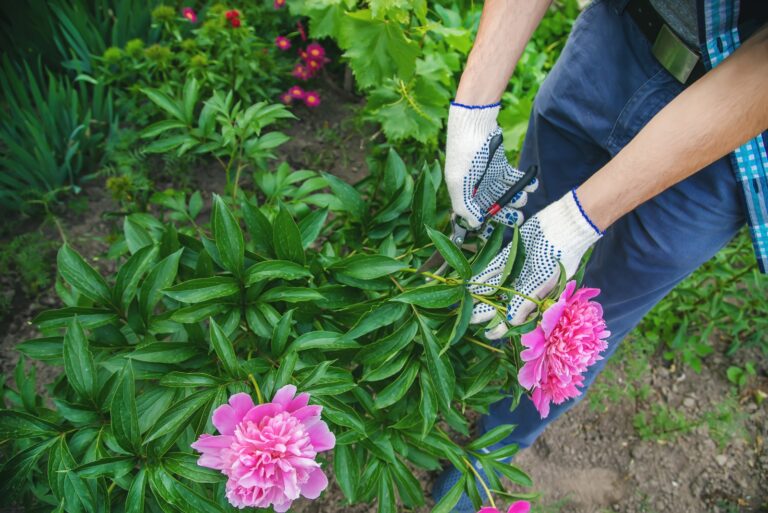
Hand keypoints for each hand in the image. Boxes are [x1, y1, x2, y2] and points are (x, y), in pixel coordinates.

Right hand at [444, 102, 537, 231]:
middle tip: (519, 219)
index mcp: (463, 194)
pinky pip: (514, 179)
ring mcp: (489, 176)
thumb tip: (474, 223)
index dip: (486, 225)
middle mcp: (476, 188)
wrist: (475, 123)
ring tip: (523, 198)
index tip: (498, 231)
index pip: (475, 216)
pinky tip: (531, 184)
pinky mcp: (501, 165)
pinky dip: (524, 183)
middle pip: (493, 207)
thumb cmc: (464, 153)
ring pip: (506, 194)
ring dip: (517, 199)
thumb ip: (464, 205)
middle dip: (507, 215)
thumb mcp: (459, 182)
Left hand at [469, 189, 603, 338]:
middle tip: (468, 319)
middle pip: (503, 302)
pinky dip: (484, 276)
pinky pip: (495, 268)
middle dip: (486, 312)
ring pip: (496, 286)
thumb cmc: (559, 255)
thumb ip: (525, 301)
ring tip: (465, 302)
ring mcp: (518, 270)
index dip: (503, 327)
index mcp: (538, 296)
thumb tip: (512, 322)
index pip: (518, 316)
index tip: (489, 334)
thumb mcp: (543, 281)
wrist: (563, 224)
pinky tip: (472, 282)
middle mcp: (526, 285)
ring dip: (482, 294)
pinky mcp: (512, 255)